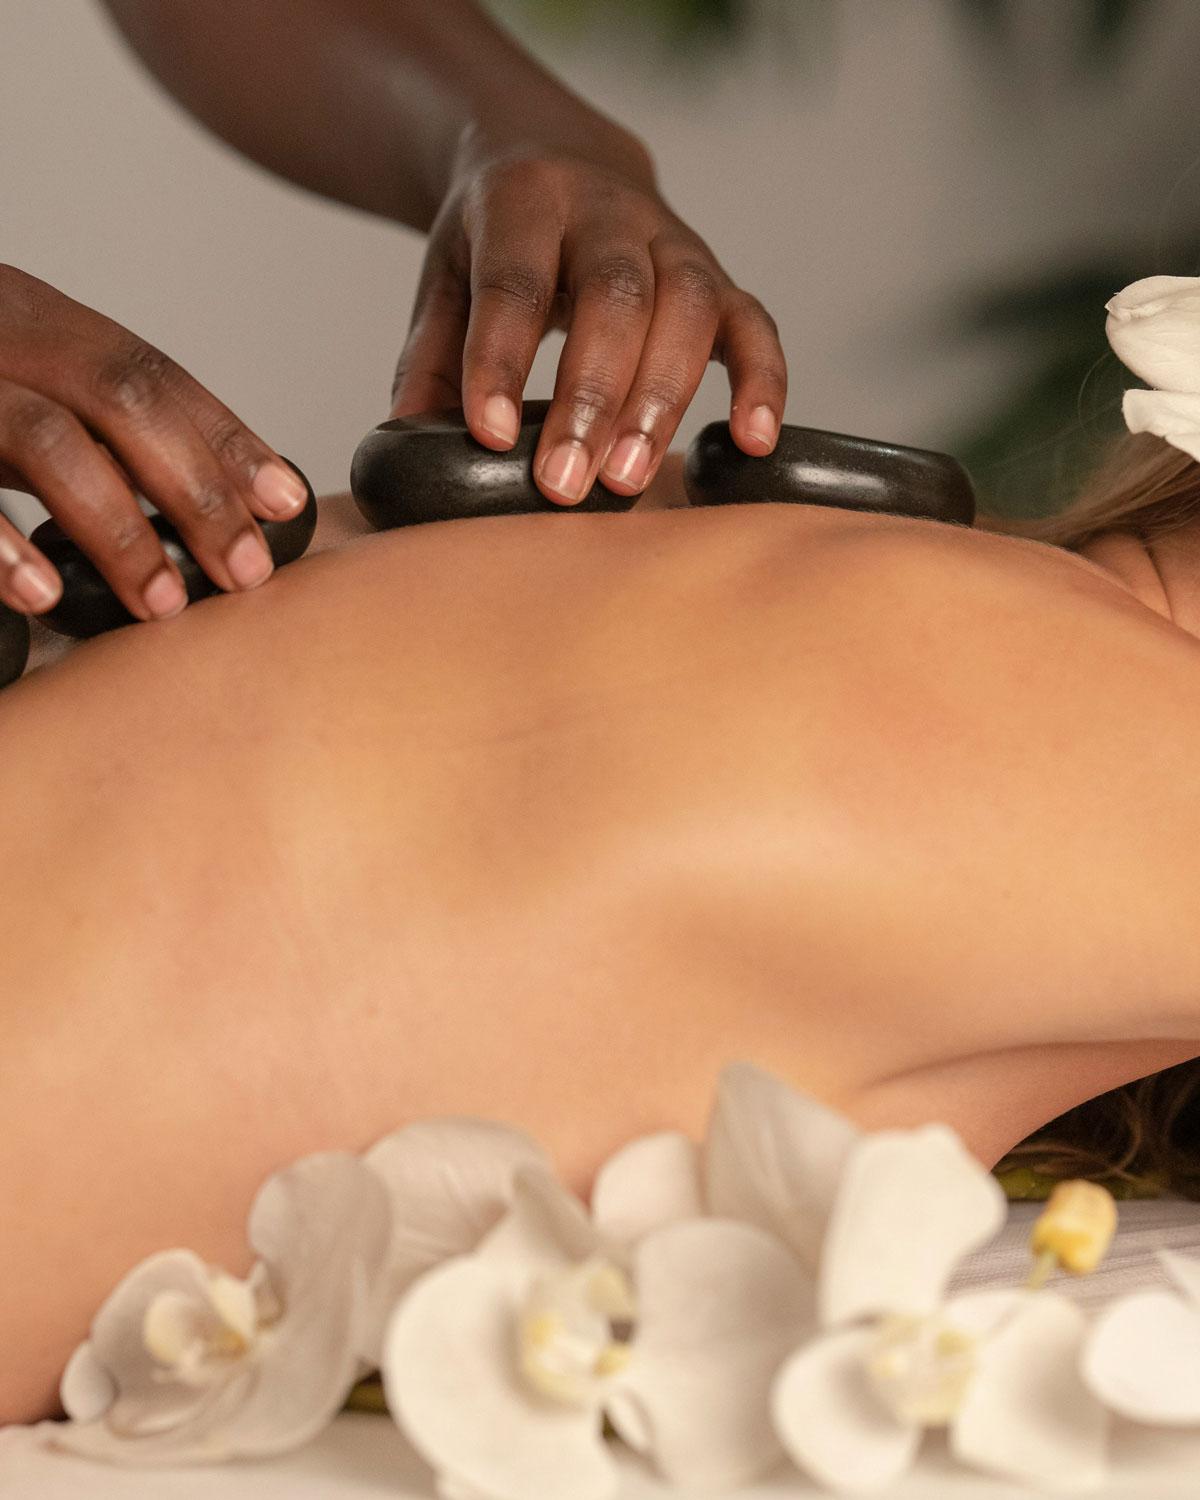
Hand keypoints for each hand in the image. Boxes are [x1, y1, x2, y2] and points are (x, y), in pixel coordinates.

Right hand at [0, 265, 308, 619]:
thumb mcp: (10, 378)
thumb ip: (89, 423)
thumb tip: (215, 501)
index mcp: (29, 316)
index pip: (151, 371)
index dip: (226, 437)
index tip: (289, 503)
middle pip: (120, 398)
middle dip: (195, 490)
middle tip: (246, 574)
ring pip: (44, 438)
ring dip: (116, 527)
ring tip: (161, 604)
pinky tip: (39, 595)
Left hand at [391, 137, 786, 505]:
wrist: (561, 159)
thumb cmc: (498, 240)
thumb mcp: (446, 277)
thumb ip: (430, 357)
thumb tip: (408, 442)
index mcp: (526, 199)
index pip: (515, 281)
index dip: (502, 360)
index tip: (490, 436)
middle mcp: (609, 210)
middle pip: (614, 296)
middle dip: (590, 396)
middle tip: (563, 483)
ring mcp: (675, 239)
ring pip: (687, 307)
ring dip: (661, 401)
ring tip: (626, 481)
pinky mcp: (719, 277)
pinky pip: (754, 324)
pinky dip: (760, 382)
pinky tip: (752, 441)